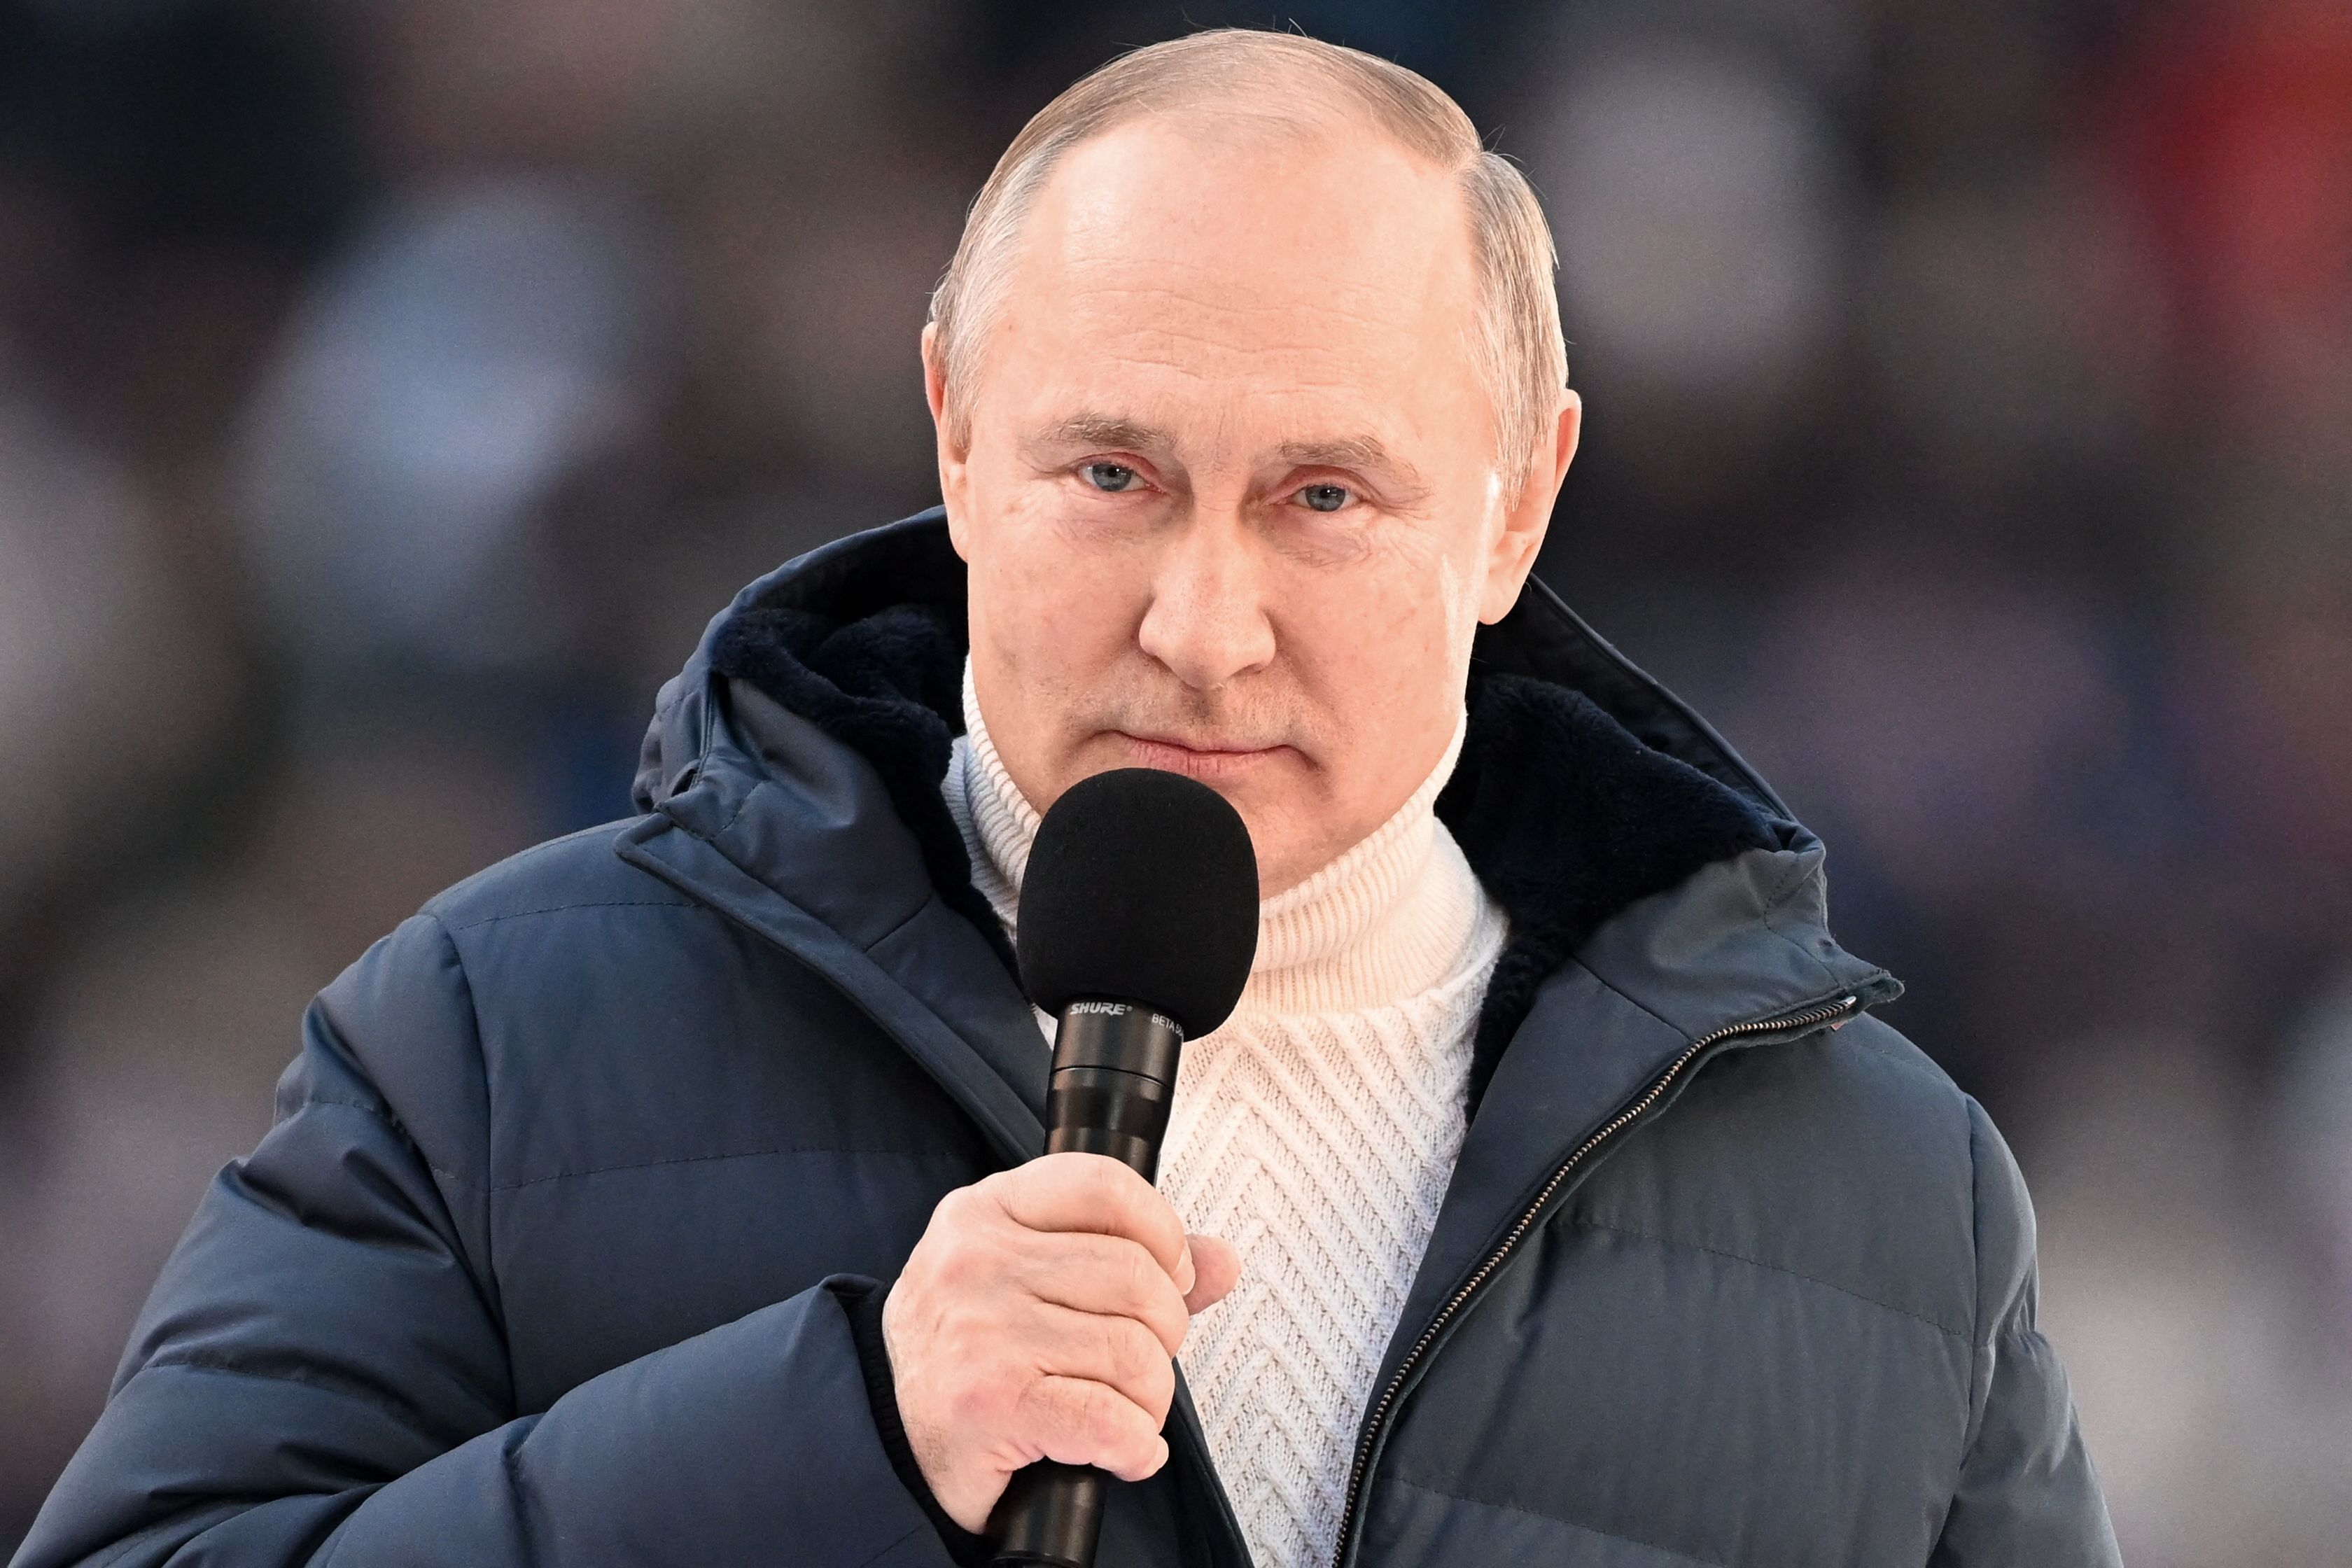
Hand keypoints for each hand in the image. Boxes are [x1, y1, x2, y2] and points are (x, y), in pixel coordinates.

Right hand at [880, 1152, 1238, 1532]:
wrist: (889, 1436)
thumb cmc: (968, 1352)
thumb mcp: (1033, 1276)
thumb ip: (1131, 1257)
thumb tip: (1220, 1261)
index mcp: (987, 1210)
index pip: (1105, 1186)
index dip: (1162, 1233)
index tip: (1168, 1275)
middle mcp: (977, 1260)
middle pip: (1138, 1277)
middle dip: (1164, 1332)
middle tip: (1139, 1361)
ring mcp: (981, 1329)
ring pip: (1135, 1352)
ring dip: (1149, 1399)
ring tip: (1122, 1409)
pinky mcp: (989, 1402)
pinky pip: (1110, 1419)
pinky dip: (1135, 1446)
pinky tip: (1122, 1450)